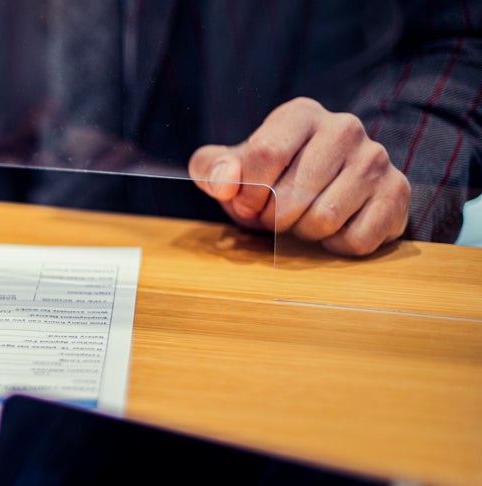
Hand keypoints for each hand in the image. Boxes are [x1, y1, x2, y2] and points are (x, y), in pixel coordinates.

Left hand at [189, 97, 409, 256]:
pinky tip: (334, 229)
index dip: (248, 193)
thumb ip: (212, 169)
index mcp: (300, 114)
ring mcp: (376, 159)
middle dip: (273, 218)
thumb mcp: (230, 171)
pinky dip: (336, 246)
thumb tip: (225, 181)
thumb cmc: (269, 181)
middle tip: (276, 217)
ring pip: (325, 219)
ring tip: (303, 220)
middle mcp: (344, 127)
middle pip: (292, 194)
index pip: (265, 154)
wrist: (322, 194)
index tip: (247, 202)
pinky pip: (357, 240)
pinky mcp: (397, 193)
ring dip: (304, 233)